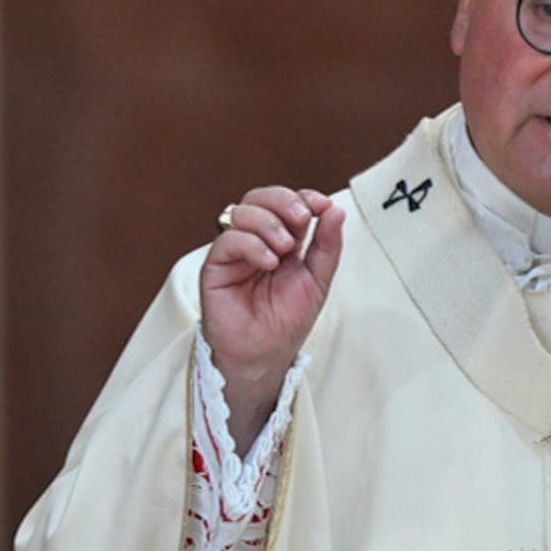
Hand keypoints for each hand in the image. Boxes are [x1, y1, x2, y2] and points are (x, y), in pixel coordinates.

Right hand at [199, 186, 344, 447]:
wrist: (265, 354)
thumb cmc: (288, 320)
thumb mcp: (318, 279)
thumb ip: (327, 245)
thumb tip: (335, 209)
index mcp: (282, 239)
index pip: (287, 203)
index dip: (302, 197)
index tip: (320, 205)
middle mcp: (256, 239)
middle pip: (261, 197)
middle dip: (284, 202)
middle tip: (301, 219)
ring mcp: (235, 251)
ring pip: (243, 211)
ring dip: (269, 223)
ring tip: (284, 250)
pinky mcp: (216, 266)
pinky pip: (228, 239)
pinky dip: (251, 244)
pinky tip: (268, 263)